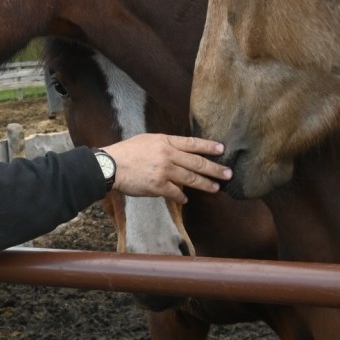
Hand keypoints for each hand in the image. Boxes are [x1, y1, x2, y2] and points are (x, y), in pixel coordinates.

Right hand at [101, 133, 230, 203]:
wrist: (111, 166)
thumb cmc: (127, 152)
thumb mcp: (147, 140)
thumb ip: (165, 145)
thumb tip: (180, 153)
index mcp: (165, 141)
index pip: (192, 143)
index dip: (208, 146)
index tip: (222, 149)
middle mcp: (167, 155)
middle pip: (197, 162)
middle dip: (215, 169)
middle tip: (228, 173)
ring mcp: (164, 171)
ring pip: (191, 178)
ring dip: (205, 184)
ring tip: (216, 188)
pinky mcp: (158, 186)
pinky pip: (176, 193)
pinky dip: (181, 197)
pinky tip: (185, 199)